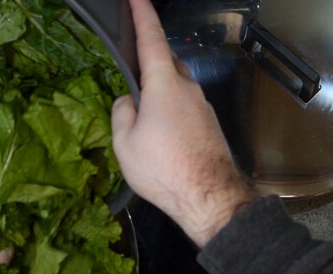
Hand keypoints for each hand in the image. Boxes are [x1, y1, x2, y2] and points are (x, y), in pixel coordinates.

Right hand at [112, 0, 257, 246]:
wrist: (209, 197)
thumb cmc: (163, 168)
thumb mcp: (125, 142)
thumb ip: (122, 113)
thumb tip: (129, 102)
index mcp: (164, 83)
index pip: (151, 38)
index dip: (141, 14)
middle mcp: (188, 88)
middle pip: (166, 63)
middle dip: (149, 62)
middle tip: (131, 74)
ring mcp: (203, 106)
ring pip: (176, 88)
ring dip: (160, 94)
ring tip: (144, 121)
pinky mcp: (210, 125)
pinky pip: (185, 108)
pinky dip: (172, 112)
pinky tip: (163, 137)